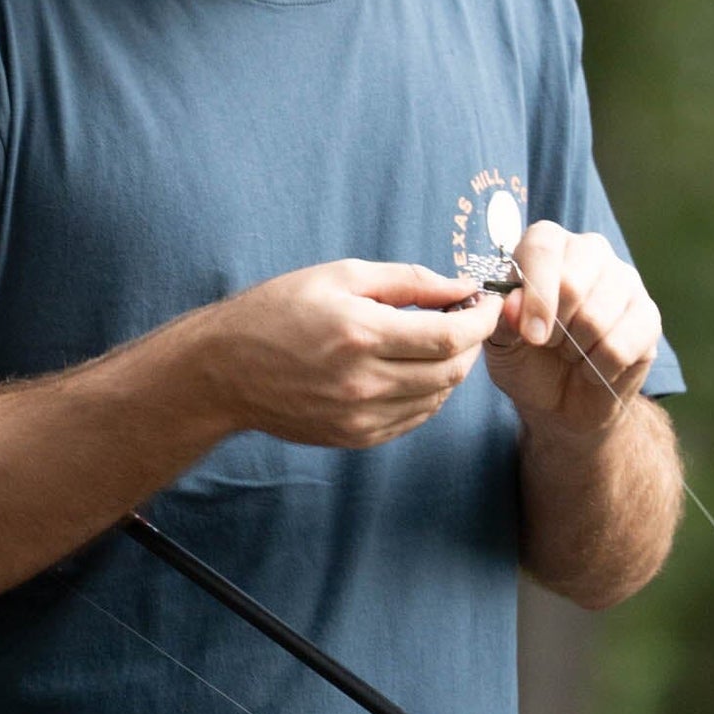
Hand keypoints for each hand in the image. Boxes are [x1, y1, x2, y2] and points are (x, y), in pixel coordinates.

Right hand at [203, 260, 502, 449]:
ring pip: (436, 398)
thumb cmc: (278, 310)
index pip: (448, 337)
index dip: (480, 320)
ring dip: (451, 368)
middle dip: (472, 343)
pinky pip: (413, 418)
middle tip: (468, 317)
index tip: (489, 302)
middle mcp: (364, 382)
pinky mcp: (355, 437)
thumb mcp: (341, 276)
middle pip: (450, 372)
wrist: (225, 368)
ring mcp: (360, 417)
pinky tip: (414, 367)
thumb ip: (406, 281)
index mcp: (360, 334)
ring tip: (440, 339)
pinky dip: (428, 393)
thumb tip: (459, 286)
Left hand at [483, 223, 660, 435]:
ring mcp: (624, 280)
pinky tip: (594, 364)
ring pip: (596, 318)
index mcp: (548, 242)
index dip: (535, 294)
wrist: (564, 401)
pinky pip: (620, 346)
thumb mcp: (500, 343)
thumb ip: (501, 321)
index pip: (543, 247)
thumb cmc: (527, 359)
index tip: (530, 335)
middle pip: (571, 284)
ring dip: (576, 350)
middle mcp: (589, 250)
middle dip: (554, 329)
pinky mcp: (648, 315)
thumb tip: (512, 304)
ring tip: (571, 350)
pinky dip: (599, 367)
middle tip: (549, 343)